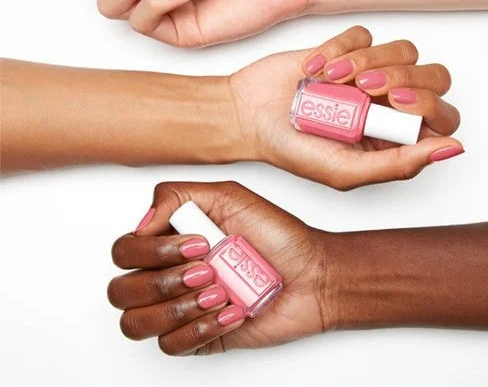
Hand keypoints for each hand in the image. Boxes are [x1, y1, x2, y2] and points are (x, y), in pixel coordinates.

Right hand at [108, 181, 328, 354]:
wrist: (312, 274)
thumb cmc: (277, 235)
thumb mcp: (229, 197)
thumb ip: (178, 196)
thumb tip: (142, 224)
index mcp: (171, 240)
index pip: (125, 251)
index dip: (153, 252)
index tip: (199, 243)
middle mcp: (170, 274)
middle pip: (121, 291)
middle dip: (163, 281)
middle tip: (206, 270)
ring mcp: (182, 308)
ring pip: (137, 323)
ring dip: (180, 307)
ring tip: (219, 292)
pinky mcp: (199, 336)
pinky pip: (171, 346)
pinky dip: (202, 328)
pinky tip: (232, 311)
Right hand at [231, 26, 462, 189]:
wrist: (248, 115)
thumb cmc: (291, 149)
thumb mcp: (344, 171)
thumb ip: (398, 165)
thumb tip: (451, 148)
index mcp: (394, 139)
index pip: (443, 116)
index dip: (428, 104)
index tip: (391, 104)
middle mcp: (388, 106)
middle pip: (435, 77)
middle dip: (404, 78)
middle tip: (366, 88)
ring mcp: (370, 74)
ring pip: (404, 51)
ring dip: (367, 61)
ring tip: (331, 80)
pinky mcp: (348, 49)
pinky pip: (364, 35)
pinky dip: (340, 47)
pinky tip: (315, 69)